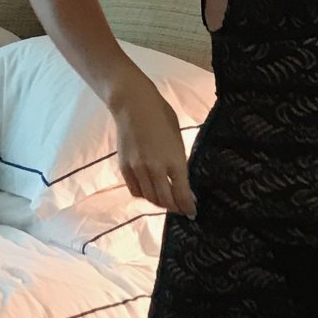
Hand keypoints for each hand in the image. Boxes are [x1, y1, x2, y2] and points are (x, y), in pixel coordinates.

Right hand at [110, 80, 197, 217]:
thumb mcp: (178, 138)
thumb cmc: (161, 116)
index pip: (182, 193)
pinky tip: (150, 192)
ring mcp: (138, 169)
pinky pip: (135, 190)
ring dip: (159, 203)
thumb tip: (181, 180)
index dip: (188, 207)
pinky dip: (143, 195)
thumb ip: (179, 161)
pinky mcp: (124, 167)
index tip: (192, 212)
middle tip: (180, 209)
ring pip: (149, 198)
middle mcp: (156, 169)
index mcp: (174, 160)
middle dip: (175, 208)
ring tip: (166, 202)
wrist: (133, 104)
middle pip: (166, 200)